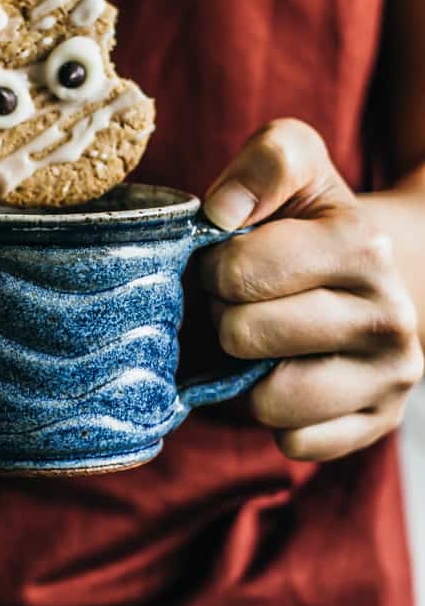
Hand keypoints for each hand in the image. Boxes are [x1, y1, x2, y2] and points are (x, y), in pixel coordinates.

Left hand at [200, 118, 423, 460]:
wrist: (375, 273)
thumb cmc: (312, 220)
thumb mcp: (295, 165)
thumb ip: (264, 162)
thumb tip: (221, 212)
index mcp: (363, 247)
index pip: (238, 273)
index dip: (214, 268)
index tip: (228, 261)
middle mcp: (389, 317)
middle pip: (243, 335)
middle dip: (224, 316)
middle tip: (245, 301)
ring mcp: (390, 377)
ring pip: (269, 401)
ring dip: (246, 371)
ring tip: (262, 337)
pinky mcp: (378, 422)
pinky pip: (295, 442)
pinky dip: (275, 414)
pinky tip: (285, 374)